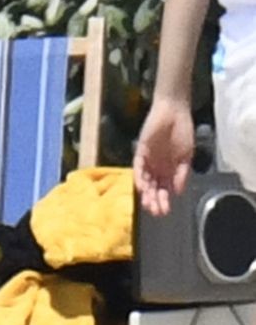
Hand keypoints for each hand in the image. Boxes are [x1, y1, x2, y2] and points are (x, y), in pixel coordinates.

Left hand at [134, 98, 194, 216]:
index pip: (164, 190)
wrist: (175, 112)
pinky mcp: (140, 152)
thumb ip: (182, 174)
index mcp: (168, 170)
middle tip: (155, 212)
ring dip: (146, 193)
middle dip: (154, 200)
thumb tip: (177, 192)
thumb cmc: (183, 132)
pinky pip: (138, 167)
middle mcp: (156, 168)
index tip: (165, 212)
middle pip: (153, 188)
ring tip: (148, 204)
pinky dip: (139, 177)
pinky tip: (141, 187)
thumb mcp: (186, 156)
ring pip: (145, 181)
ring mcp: (148, 160)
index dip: (164, 201)